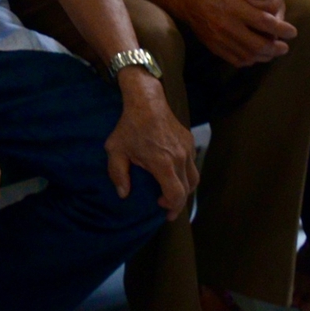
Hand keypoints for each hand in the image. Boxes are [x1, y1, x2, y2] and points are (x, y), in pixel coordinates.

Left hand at [104, 74, 196, 218]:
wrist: (146, 100)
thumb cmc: (129, 125)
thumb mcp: (115, 149)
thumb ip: (118, 174)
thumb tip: (123, 194)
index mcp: (163, 163)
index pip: (176, 194)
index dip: (172, 207)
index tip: (162, 210)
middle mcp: (180, 158)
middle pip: (187, 190)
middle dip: (178, 202)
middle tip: (167, 208)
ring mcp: (187, 149)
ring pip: (194, 178)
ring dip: (185, 189)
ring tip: (173, 193)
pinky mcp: (190, 141)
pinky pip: (192, 164)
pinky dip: (186, 174)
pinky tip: (174, 175)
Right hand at [178, 0, 295, 67]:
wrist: (190, 0)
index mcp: (235, 8)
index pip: (265, 22)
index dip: (282, 29)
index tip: (292, 32)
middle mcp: (228, 26)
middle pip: (259, 45)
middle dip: (276, 48)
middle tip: (285, 47)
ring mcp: (221, 39)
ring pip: (249, 56)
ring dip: (265, 56)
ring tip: (273, 52)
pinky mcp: (215, 47)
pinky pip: (237, 60)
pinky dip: (251, 60)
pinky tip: (257, 55)